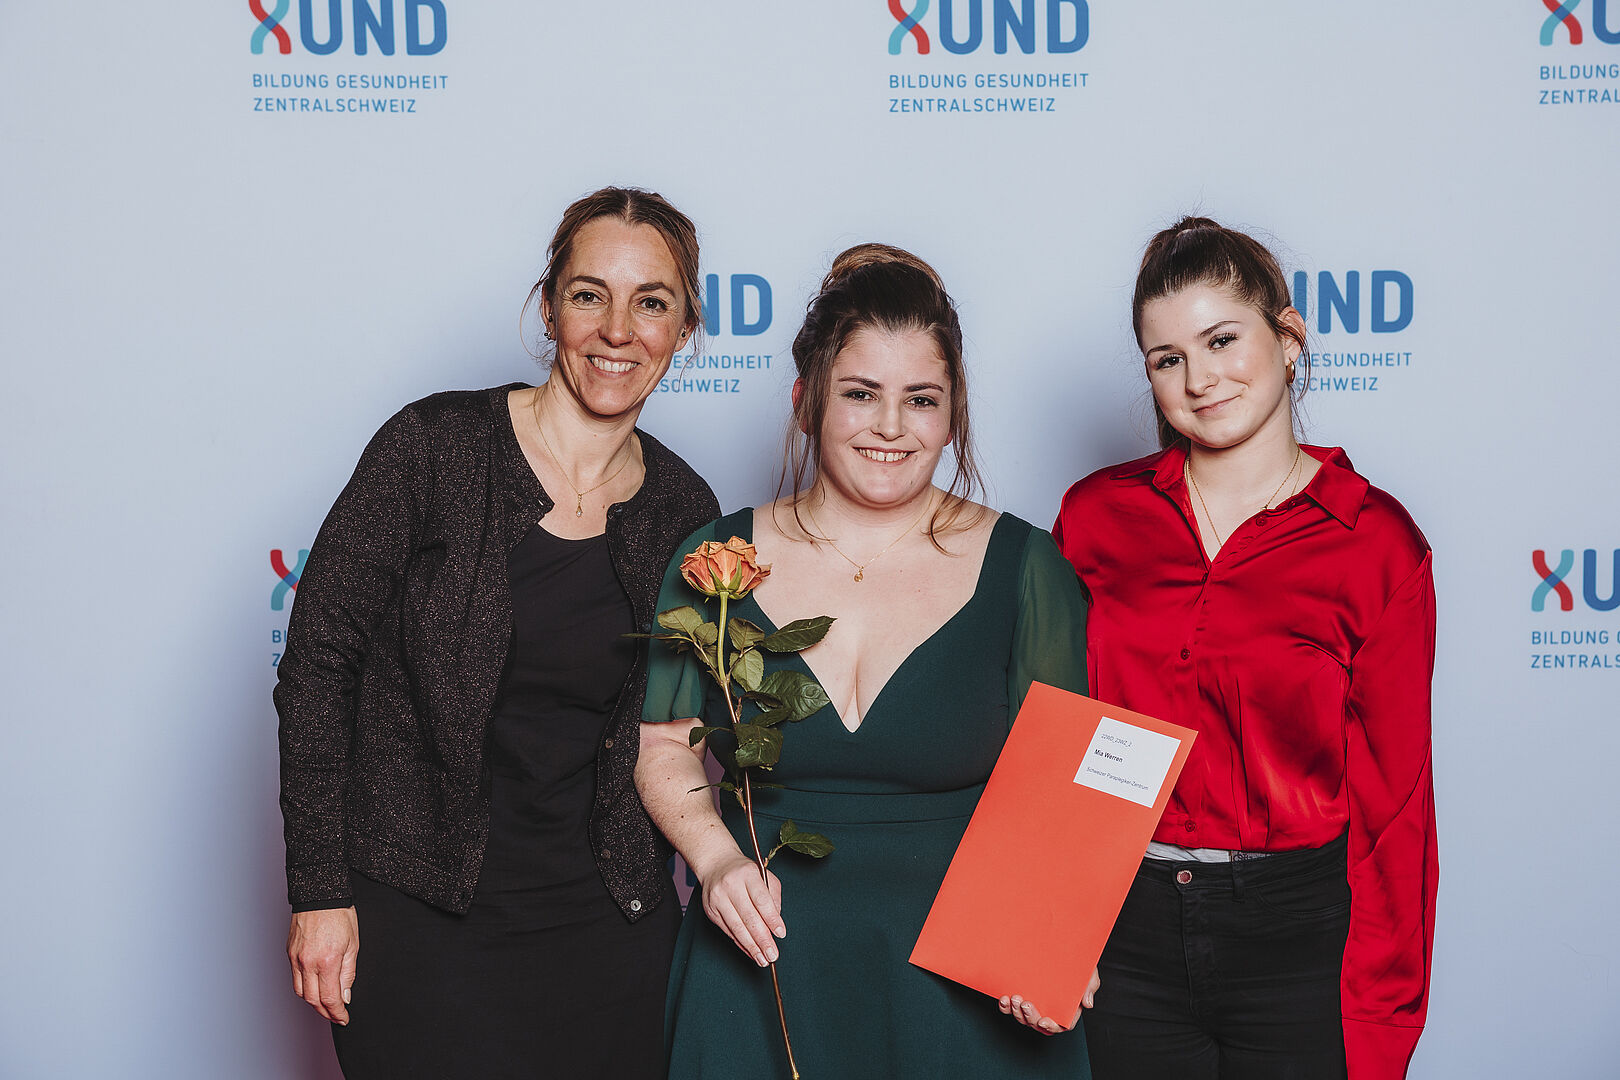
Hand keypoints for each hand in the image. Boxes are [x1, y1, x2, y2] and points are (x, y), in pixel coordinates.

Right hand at [288, 907, 358, 1024]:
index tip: (343, 1019)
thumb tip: (345, 996)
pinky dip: (304, 988)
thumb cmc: (340, 915)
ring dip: (313, 1003)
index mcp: (327, 961)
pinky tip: (314, 988)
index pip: (330, 998)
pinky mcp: (289, 953)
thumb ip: (349, 973)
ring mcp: (295, 958)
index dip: (337, 1013)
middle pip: (313, 1000)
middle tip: (336, 1016)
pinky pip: (294, 978)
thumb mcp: (354, 944)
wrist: (320, 894)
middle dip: (325, 1012)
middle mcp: (307, 962)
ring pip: (300, 992)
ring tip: (326, 1005)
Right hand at [698, 852, 784, 966]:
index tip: (780, 933)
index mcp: (747, 874)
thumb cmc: (745, 872)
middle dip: (762, 939)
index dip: (772, 919)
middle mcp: (730, 886)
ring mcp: (718, 899)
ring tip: (762, 959)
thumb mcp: (764, 875)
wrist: (716, 864)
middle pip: (749, 917)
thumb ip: (773, 897)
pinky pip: (728, 931)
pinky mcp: (711, 911)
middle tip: (773, 954)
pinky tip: (751, 951)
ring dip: (751, 946)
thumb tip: (775, 924)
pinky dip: (741, 944)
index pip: (761, 900)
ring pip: (736, 927)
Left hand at [997, 968, 1099, 1034]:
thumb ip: (1090, 987)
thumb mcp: (1088, 973)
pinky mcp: (1021, 997)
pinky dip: (1006, 1008)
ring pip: (1023, 1019)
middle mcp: (1049, 1010)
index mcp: (1066, 1010)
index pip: (1060, 1025)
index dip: (1051, 1027)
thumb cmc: (1077, 965)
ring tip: (1014, 998)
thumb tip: (1088, 1004)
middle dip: (1030, 1017)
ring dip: (1017, 1012)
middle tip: (1025, 1003)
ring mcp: (1034, 1005)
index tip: (1043, 1021)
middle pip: (1038, 1024)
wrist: (1061, 948)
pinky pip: (1011, 1009)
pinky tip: (1004, 998)